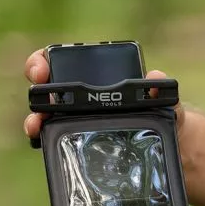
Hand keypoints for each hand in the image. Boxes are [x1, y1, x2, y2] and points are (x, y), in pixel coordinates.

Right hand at [22, 48, 187, 140]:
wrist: (169, 146)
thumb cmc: (165, 116)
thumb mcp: (167, 103)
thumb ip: (162, 91)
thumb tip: (155, 78)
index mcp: (99, 78)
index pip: (64, 61)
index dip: (46, 60)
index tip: (44, 68)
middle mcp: (82, 97)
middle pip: (46, 88)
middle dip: (36, 88)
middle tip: (38, 90)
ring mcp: (76, 120)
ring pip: (45, 115)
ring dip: (35, 118)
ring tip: (35, 125)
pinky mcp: (77, 141)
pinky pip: (55, 138)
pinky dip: (44, 139)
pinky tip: (42, 141)